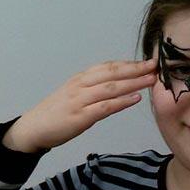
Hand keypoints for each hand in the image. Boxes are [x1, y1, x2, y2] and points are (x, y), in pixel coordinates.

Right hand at [4, 59, 156, 152]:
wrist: (33, 128)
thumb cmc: (55, 113)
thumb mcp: (74, 94)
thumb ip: (93, 89)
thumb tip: (118, 86)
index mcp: (80, 79)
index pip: (108, 66)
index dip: (129, 63)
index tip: (147, 61)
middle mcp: (80, 85)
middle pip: (112, 73)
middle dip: (135, 69)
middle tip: (156, 66)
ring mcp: (80, 100)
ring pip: (111, 88)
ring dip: (133, 83)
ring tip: (151, 80)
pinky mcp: (80, 117)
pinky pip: (104, 107)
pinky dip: (121, 102)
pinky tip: (135, 99)